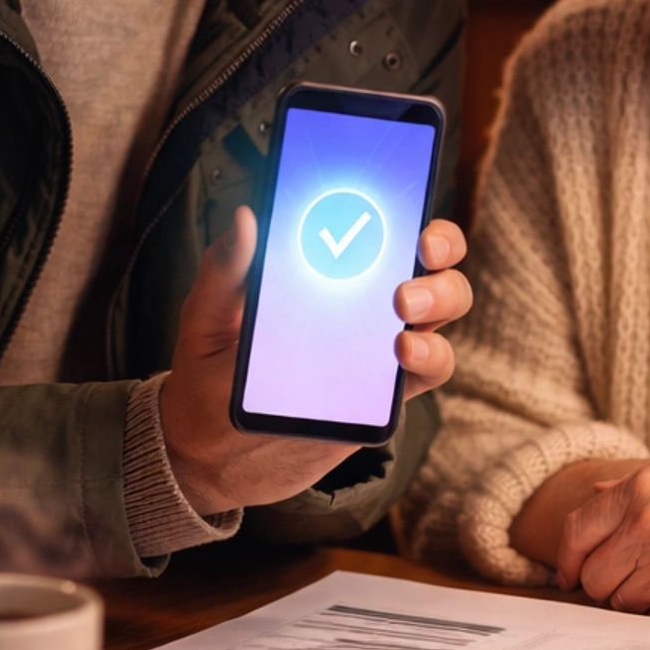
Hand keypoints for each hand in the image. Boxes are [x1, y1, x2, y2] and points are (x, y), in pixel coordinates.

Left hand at [159, 208, 469, 514]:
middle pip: (429, 259)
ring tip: (404, 309)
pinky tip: (403, 352)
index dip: (404, 201)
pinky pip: (430, 367)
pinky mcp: (385, 393)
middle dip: (440, 244)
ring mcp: (380, 346)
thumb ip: (224, 270)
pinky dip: (430, 354)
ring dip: (440, 296)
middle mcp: (364, 301)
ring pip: (442, 308)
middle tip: (419, 250)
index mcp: (325, 270)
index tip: (400, 195)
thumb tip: (245, 217)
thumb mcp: (207, 317)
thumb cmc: (208, 374)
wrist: (211, 454)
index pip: (378, 223)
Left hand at [551, 452, 649, 618]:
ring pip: (617, 601)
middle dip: (606, 581)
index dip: (569, 558)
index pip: (577, 530)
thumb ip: (635, 483)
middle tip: (631, 576)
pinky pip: (648, 617)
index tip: (570, 572)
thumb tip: (596, 495)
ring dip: (634, 598)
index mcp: (643, 487)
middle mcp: (647, 523)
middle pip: (593, 575)